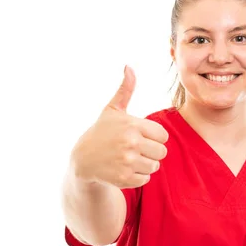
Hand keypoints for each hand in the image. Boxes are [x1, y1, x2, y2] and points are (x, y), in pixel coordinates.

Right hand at [71, 66, 168, 188]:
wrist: (83, 159)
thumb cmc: (102, 132)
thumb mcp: (112, 110)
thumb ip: (125, 90)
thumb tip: (128, 66)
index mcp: (132, 125)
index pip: (163, 136)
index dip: (153, 137)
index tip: (140, 137)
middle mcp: (131, 143)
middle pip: (162, 152)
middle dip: (151, 152)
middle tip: (135, 150)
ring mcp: (127, 161)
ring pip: (155, 167)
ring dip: (145, 165)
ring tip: (129, 159)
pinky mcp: (124, 178)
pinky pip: (145, 179)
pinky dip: (137, 176)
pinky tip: (124, 169)